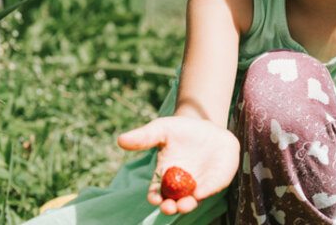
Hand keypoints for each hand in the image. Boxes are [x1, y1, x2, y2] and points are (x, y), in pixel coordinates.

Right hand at [117, 116, 239, 214]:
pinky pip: (211, 188)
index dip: (154, 197)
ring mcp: (198, 184)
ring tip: (183, 205)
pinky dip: (205, 191)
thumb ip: (143, 137)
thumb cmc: (180, 130)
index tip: (154, 198)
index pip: (157, 192)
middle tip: (168, 207)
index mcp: (164, 176)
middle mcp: (180, 185)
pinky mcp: (215, 180)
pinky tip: (200, 192)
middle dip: (170, 207)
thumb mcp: (161, 129)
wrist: (207, 127)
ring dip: (187, 205)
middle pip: (173, 201)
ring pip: (191, 200)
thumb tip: (120, 140)